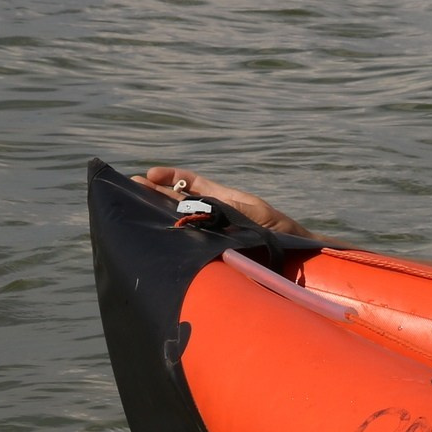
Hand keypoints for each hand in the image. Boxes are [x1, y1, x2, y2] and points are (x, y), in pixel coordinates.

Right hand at [131, 166, 311, 237]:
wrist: (301, 257)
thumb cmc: (283, 233)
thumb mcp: (254, 216)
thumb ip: (227, 210)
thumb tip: (201, 205)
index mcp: (226, 200)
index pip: (193, 183)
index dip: (173, 177)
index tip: (150, 174)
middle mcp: (217, 214)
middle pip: (182, 199)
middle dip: (156, 192)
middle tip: (130, 184)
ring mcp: (215, 231)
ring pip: (183, 218)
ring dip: (160, 212)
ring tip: (135, 205)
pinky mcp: (216, 248)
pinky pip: (191, 238)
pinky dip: (176, 235)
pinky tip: (161, 236)